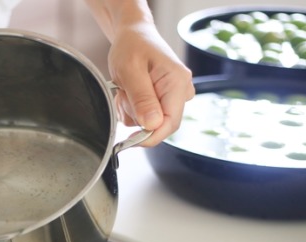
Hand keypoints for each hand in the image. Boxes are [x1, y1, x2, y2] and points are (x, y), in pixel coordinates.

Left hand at [106, 22, 194, 145]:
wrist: (133, 35)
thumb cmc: (132, 46)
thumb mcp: (130, 71)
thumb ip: (142, 99)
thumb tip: (152, 125)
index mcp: (177, 82)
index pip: (170, 123)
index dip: (150, 137)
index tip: (131, 140)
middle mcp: (182, 90)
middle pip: (162, 124)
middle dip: (138, 118)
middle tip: (124, 96)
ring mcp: (175, 95)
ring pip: (152, 122)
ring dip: (132, 112)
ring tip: (126, 90)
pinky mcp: (166, 99)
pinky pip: (149, 117)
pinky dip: (134, 110)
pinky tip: (129, 93)